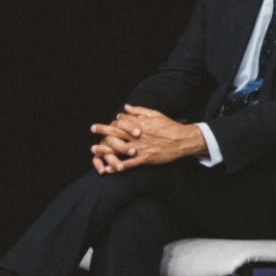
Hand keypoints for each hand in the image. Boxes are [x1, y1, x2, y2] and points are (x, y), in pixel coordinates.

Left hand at [90, 105, 205, 173]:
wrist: (182, 140)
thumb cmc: (169, 126)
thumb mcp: (155, 114)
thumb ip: (139, 111)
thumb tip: (125, 108)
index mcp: (140, 124)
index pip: (122, 121)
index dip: (113, 120)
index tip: (109, 120)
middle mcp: (138, 136)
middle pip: (116, 133)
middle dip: (103, 130)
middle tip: (93, 128)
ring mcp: (140, 148)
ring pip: (119, 149)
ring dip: (105, 149)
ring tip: (94, 150)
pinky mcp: (145, 158)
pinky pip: (129, 164)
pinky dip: (119, 166)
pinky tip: (110, 168)